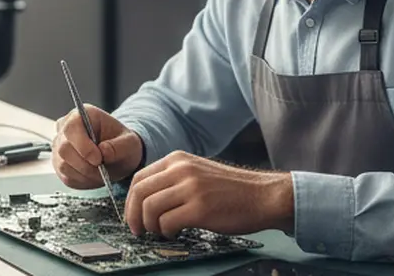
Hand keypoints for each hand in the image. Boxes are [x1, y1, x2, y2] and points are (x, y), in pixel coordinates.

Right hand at [52, 104, 143, 188]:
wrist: (119, 156)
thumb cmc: (122, 144)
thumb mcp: (130, 143)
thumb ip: (119, 146)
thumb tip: (103, 151)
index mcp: (82, 115)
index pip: (72, 128)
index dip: (83, 146)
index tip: (98, 159)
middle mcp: (66, 128)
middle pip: (64, 149)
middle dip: (85, 164)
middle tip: (101, 169)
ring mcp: (59, 146)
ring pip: (63, 165)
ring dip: (84, 174)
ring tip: (100, 173)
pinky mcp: (59, 164)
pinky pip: (66, 177)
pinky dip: (82, 181)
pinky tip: (94, 176)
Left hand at [124, 151, 292, 238]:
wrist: (263, 196)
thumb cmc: (232, 190)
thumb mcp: (198, 172)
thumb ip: (173, 179)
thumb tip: (146, 200)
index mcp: (178, 159)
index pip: (139, 178)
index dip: (130, 200)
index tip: (133, 215)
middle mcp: (182, 170)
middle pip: (139, 192)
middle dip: (133, 215)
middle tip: (138, 230)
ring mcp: (191, 188)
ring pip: (149, 208)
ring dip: (149, 226)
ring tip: (161, 232)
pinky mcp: (200, 209)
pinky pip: (167, 223)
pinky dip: (166, 232)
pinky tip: (175, 233)